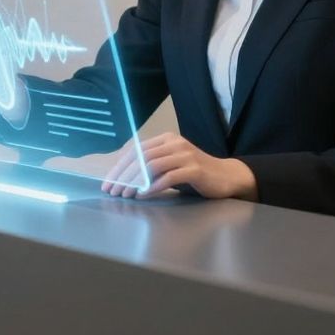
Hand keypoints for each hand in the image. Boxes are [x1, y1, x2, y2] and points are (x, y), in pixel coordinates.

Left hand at [101, 132, 257, 199]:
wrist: (226, 176)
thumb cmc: (195, 173)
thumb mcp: (171, 164)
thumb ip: (152, 166)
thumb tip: (123, 178)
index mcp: (166, 139)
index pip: (135, 151)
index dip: (119, 167)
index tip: (108, 182)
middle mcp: (174, 143)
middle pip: (141, 157)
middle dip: (124, 176)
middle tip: (113, 191)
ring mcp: (185, 155)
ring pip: (152, 166)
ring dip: (136, 182)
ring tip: (126, 195)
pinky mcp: (195, 169)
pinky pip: (169, 177)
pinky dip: (154, 186)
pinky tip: (144, 195)